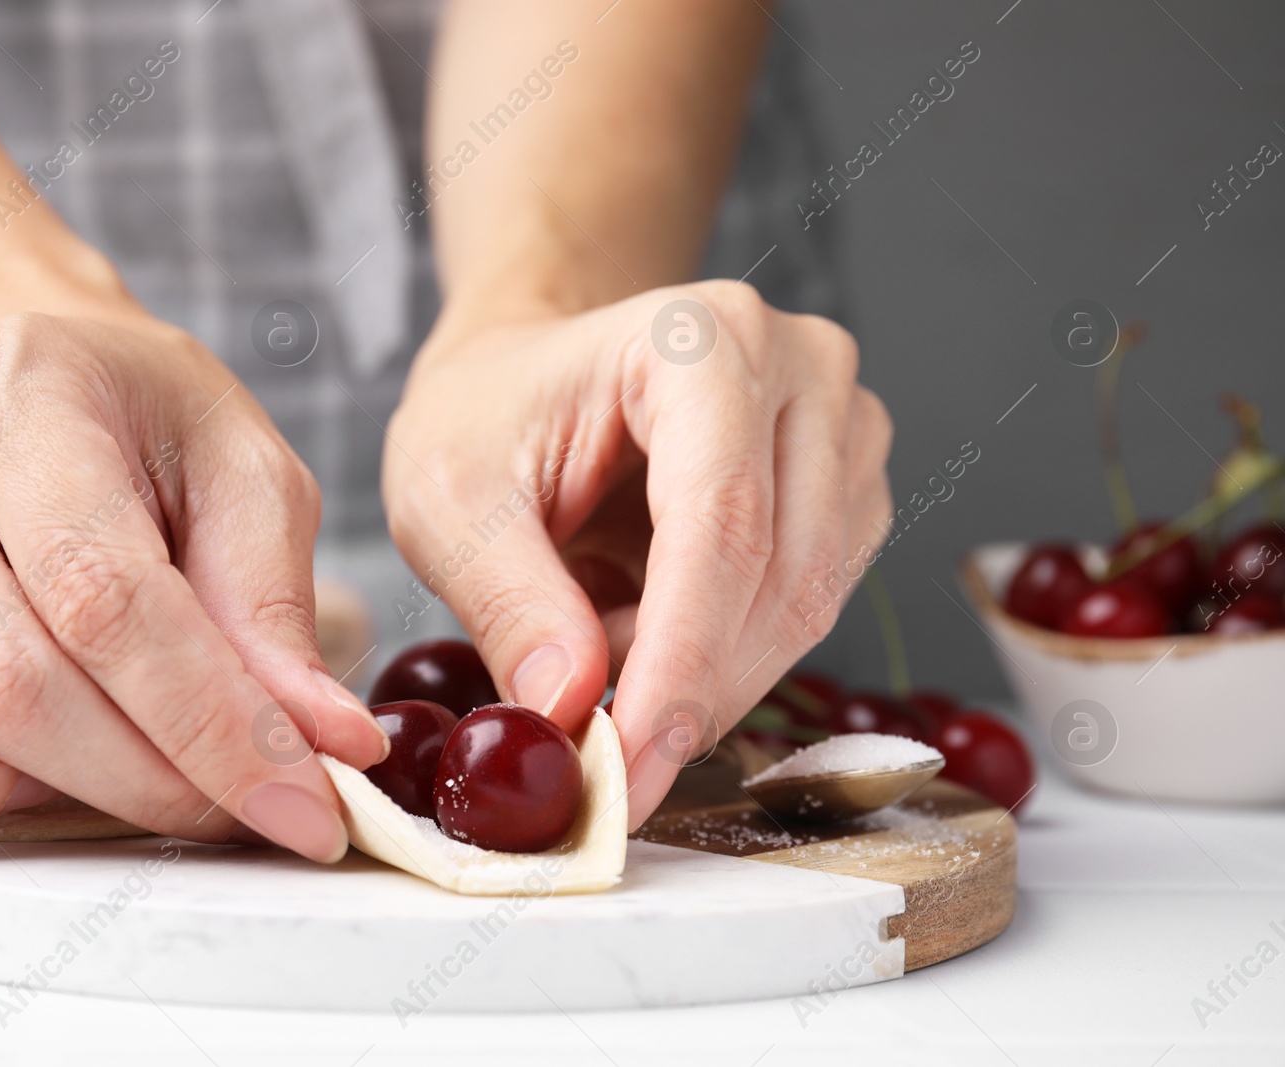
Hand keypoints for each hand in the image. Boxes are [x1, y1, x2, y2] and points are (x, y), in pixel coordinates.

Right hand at [0, 313, 386, 861]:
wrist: (17, 380)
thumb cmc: (133, 424)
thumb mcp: (239, 468)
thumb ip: (274, 603)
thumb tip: (321, 742)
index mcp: (17, 397)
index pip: (108, 597)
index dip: (215, 725)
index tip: (305, 805)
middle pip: (14, 683)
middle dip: (152, 781)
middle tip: (242, 809)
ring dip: (38, 800)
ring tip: (120, 763)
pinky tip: (9, 762)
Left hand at [385, 281, 892, 828]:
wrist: (523, 376)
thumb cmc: (485, 414)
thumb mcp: (448, 501)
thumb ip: (509, 604)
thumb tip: (571, 708)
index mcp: (697, 342)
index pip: (722, 524)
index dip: (682, 660)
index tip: (630, 761)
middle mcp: (796, 367)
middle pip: (782, 575)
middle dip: (690, 688)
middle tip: (600, 751)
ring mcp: (839, 425)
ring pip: (806, 604)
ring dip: (706, 670)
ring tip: (601, 643)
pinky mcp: (846, 486)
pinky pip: (811, 606)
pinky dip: (728, 653)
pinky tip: (649, 625)